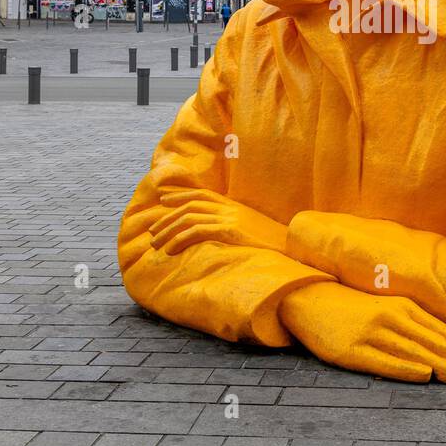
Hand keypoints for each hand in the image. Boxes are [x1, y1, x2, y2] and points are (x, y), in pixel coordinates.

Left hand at [150, 191, 287, 254]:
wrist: (294, 247)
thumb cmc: (275, 244)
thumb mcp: (253, 230)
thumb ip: (236, 226)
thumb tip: (221, 233)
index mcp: (234, 205)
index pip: (202, 194)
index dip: (180, 195)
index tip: (163, 201)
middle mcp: (230, 208)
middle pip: (190, 205)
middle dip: (167, 217)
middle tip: (151, 231)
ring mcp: (230, 218)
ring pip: (189, 218)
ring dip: (168, 231)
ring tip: (155, 244)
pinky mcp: (230, 231)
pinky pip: (197, 231)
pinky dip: (180, 239)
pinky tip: (170, 250)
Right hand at [280, 284, 445, 384]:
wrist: (311, 300)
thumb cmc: (356, 309)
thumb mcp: (388, 309)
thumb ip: (414, 324)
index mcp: (404, 307)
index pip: (442, 332)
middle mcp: (392, 317)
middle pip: (433, 341)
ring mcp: (372, 333)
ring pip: (413, 350)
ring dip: (440, 363)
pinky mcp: (352, 350)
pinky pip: (383, 361)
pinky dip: (406, 367)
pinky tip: (423, 374)